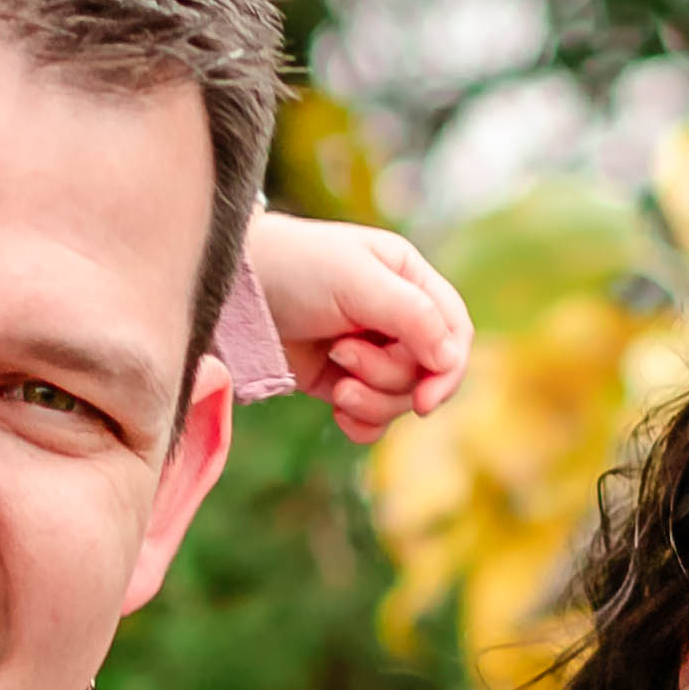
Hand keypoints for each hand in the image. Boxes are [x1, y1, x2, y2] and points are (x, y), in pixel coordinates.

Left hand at [239, 211, 472, 448]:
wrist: (233, 291)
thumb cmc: (296, 267)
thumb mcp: (357, 281)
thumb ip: (412, 316)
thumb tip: (450, 360)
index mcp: (410, 281)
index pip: (455, 333)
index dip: (449, 371)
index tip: (425, 401)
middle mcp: (396, 318)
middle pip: (426, 374)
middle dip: (387, 375)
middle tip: (343, 353)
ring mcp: (370, 352)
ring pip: (399, 399)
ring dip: (369, 397)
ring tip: (334, 376)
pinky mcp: (341, 380)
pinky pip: (372, 418)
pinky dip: (360, 422)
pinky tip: (336, 409)